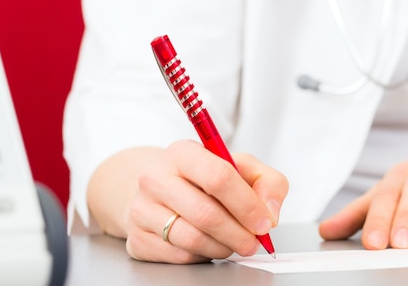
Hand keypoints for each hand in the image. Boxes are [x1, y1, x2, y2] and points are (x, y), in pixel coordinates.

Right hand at [123, 140, 287, 262]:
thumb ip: (267, 182)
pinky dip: (203, 255)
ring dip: (223, 247)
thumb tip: (270, 212)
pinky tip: (210, 245)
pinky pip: (179, 256)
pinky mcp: (137, 238)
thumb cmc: (204, 180)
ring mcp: (141, 209)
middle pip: (206, 213)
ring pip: (192, 239)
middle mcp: (156, 177)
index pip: (219, 177)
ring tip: (234, 243)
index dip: (247, 205)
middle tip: (253, 242)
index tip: (264, 223)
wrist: (158, 192)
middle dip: (238, 233)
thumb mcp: (240, 168)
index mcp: (183, 152)